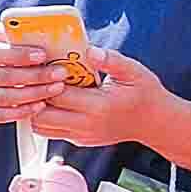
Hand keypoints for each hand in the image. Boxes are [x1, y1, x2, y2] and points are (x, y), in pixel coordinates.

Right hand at [0, 21, 65, 130]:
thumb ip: (2, 33)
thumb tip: (29, 30)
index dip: (21, 55)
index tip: (43, 55)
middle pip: (5, 77)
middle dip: (36, 76)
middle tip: (60, 73)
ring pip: (5, 98)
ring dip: (34, 94)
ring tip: (56, 89)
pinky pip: (0, 116)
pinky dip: (21, 112)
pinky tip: (39, 106)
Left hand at [24, 45, 172, 151]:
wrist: (155, 122)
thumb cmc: (145, 93)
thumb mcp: (134, 71)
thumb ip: (111, 60)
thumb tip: (89, 51)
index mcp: (99, 106)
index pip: (58, 96)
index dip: (46, 81)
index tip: (45, 67)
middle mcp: (87, 125)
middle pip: (41, 116)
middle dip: (36, 97)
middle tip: (38, 80)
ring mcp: (82, 135)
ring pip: (41, 128)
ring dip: (37, 110)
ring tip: (42, 92)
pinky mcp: (79, 140)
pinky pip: (51, 132)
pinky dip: (45, 118)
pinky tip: (52, 102)